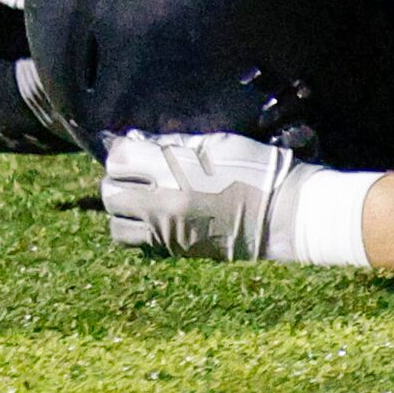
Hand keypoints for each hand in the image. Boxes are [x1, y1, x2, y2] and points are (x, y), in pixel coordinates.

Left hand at [102, 131, 299, 260]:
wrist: (283, 215)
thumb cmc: (256, 169)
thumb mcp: (216, 143)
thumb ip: (173, 142)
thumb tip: (138, 141)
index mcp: (174, 172)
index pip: (118, 160)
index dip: (122, 150)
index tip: (134, 146)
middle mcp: (163, 206)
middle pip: (110, 193)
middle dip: (118, 179)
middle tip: (137, 171)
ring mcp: (168, 233)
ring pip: (117, 227)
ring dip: (123, 210)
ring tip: (142, 198)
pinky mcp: (178, 251)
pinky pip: (141, 243)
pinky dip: (141, 229)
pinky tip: (161, 214)